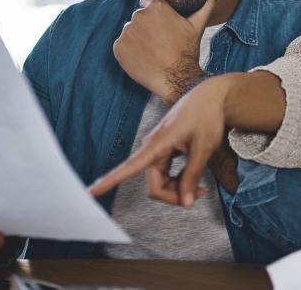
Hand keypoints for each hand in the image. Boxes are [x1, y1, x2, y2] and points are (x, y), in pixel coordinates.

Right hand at [89, 75, 229, 206]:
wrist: (210, 97)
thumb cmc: (206, 117)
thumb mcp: (203, 148)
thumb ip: (192, 176)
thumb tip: (186, 203)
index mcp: (156, 144)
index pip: (128, 168)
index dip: (109, 181)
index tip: (90, 192)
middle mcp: (152, 148)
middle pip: (154, 186)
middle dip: (174, 196)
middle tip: (199, 193)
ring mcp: (157, 150)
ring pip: (160, 183)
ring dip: (178, 189)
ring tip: (200, 186)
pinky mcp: (163, 151)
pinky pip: (164, 175)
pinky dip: (178, 181)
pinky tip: (193, 179)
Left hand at [113, 0, 220, 103]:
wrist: (177, 78)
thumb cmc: (188, 50)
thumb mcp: (198, 24)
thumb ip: (207, 3)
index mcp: (155, 6)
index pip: (147, 4)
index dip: (156, 17)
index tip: (163, 29)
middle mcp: (138, 15)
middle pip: (138, 18)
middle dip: (146, 27)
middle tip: (160, 42)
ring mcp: (127, 32)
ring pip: (130, 32)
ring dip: (137, 40)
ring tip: (152, 51)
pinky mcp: (118, 47)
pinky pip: (121, 46)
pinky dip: (128, 52)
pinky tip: (143, 59)